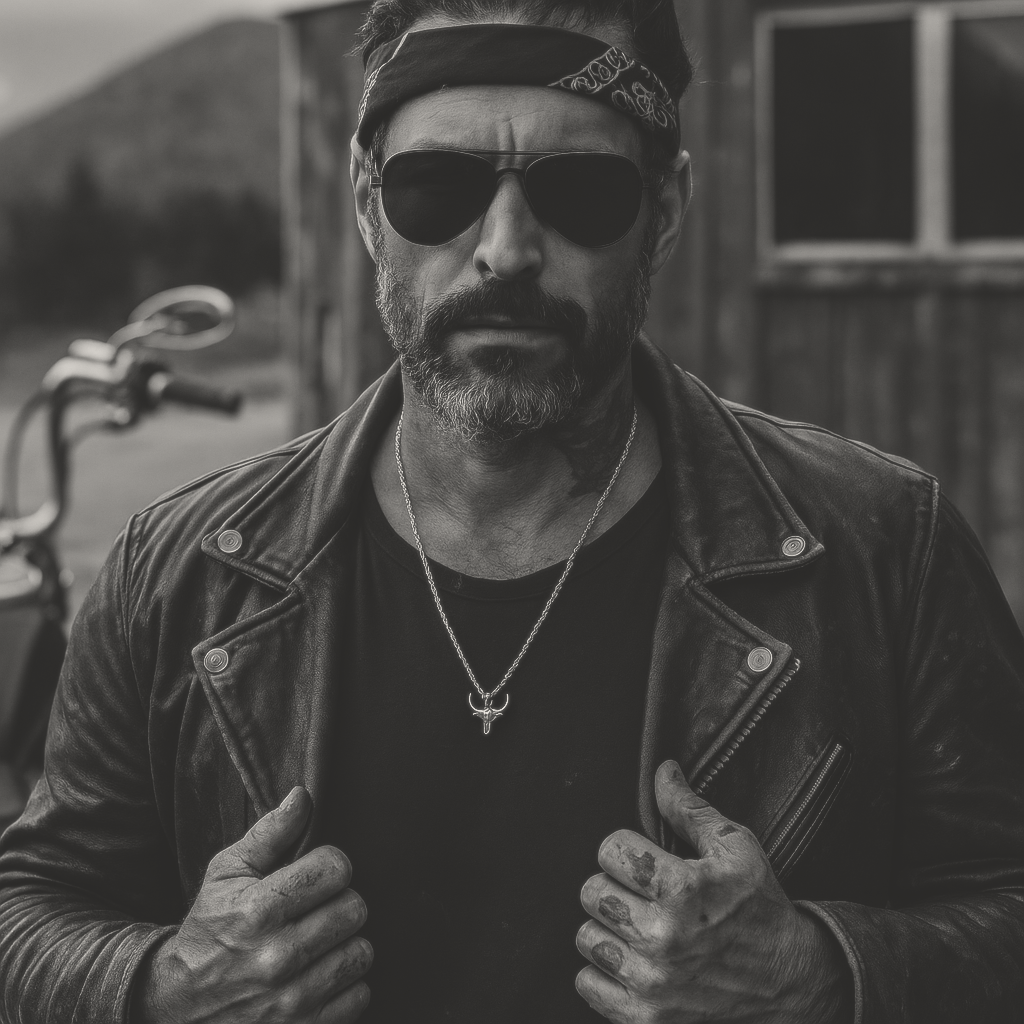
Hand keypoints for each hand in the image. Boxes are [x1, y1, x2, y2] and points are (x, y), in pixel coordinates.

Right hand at [131, 787, 371, 1022]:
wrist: (177, 1007)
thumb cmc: (209, 931)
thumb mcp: (226, 874)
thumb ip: (269, 833)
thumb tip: (303, 796)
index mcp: (258, 911)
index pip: (336, 869)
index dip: (331, 865)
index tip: (318, 873)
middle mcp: (276, 958)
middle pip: (354, 909)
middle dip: (341, 902)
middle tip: (320, 909)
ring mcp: (291, 1001)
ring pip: (361, 953)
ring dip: (345, 944)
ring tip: (320, 942)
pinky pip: (359, 996)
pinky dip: (346, 986)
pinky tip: (320, 975)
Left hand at [575, 761, 851, 1022]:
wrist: (787, 982)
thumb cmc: (759, 906)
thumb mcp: (736, 847)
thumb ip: (689, 808)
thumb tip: (662, 770)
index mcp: (685, 890)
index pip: (609, 849)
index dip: (624, 848)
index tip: (644, 859)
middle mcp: (664, 937)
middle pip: (591, 892)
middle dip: (613, 885)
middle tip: (641, 893)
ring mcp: (653, 982)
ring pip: (586, 936)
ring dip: (608, 928)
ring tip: (637, 924)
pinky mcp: (645, 1018)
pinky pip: (587, 983)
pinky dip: (603, 971)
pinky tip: (632, 958)